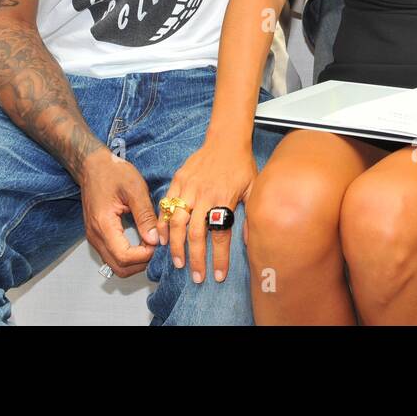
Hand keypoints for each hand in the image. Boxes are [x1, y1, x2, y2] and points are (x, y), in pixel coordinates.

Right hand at [77, 150, 159, 276]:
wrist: (92, 166)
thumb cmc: (114, 173)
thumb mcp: (135, 189)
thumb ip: (145, 216)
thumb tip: (155, 240)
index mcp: (103, 224)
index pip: (123, 256)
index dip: (144, 256)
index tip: (158, 244)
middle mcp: (95, 236)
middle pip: (119, 267)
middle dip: (141, 263)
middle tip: (157, 247)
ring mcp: (94, 238)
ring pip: (115, 265)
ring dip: (135, 261)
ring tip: (151, 243)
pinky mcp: (97, 236)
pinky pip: (112, 255)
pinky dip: (128, 255)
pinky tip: (141, 241)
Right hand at [157, 141, 257, 283]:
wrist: (226, 139)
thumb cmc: (241, 164)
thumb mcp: (254, 188)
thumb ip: (252, 215)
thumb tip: (251, 242)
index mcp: (224, 199)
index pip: (220, 235)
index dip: (219, 258)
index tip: (218, 276)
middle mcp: (204, 195)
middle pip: (195, 234)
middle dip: (196, 259)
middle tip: (197, 277)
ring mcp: (188, 188)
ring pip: (177, 223)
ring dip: (176, 246)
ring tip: (178, 263)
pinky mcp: (178, 180)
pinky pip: (166, 206)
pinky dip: (163, 224)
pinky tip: (163, 239)